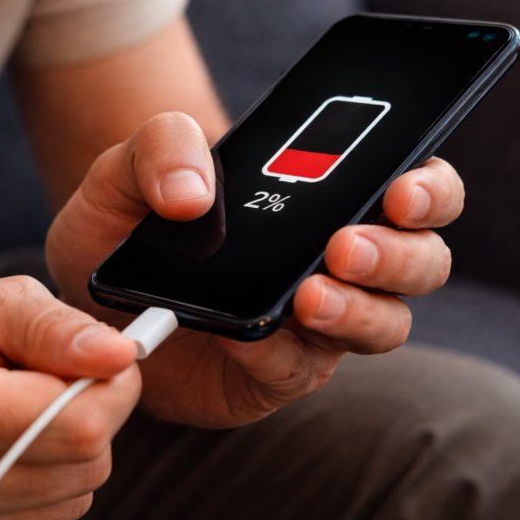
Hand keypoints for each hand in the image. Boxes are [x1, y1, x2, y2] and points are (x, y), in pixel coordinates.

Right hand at [0, 278, 139, 519]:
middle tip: (44, 378)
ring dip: (68, 451)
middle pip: (85, 464)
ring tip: (11, 414)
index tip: (103, 358)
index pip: (77, 423)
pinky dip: (46, 485)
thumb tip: (121, 355)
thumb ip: (51, 326)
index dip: (112, 386)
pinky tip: (1, 452)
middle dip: (89, 413)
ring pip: (76, 497)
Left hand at [47, 113, 461, 427]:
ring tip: (309, 296)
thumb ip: (161, 147)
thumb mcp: (128, 166)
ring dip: (358, 311)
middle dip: (398, 254)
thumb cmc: (128, 217)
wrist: (89, 286)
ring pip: (385, 324)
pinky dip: (278, 353)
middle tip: (346, 245)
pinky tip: (242, 337)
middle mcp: (342, 259)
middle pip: (421, 260)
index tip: (401, 188)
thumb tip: (193, 193)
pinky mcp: (278, 371)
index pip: (417, 184)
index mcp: (332, 196)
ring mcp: (317, 321)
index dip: (429, 188)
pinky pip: (300, 370)